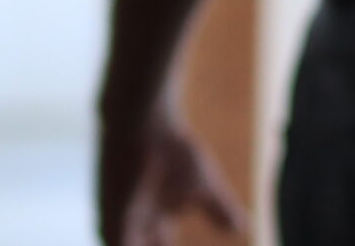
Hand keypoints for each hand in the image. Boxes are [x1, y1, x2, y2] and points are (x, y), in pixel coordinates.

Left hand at [100, 111, 246, 245]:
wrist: (145, 120)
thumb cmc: (171, 148)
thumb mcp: (203, 186)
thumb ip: (220, 210)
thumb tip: (243, 229)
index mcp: (150, 229)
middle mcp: (131, 235)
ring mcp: (118, 231)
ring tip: (168, 245)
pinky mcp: (111, 224)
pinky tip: (159, 244)